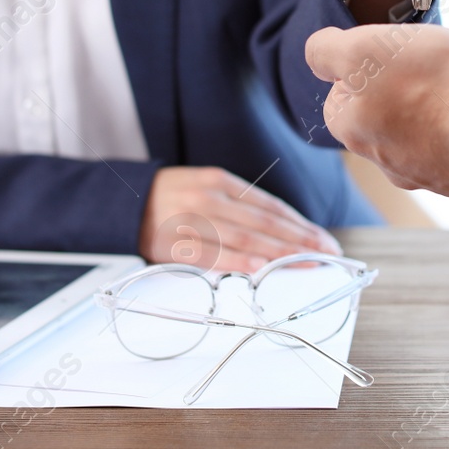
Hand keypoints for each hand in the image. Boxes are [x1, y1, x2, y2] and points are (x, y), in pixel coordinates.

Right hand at [139, 166, 342, 273]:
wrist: (120, 204)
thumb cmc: (171, 200)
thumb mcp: (205, 189)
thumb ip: (239, 207)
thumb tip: (282, 232)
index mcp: (219, 182)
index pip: (271, 207)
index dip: (301, 225)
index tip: (324, 240)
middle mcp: (209, 198)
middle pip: (265, 222)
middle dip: (301, 240)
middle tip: (327, 254)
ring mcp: (192, 220)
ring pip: (246, 238)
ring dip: (281, 252)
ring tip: (308, 262)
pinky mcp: (175, 243)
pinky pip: (213, 255)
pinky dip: (240, 261)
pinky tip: (263, 267)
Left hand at [307, 0, 448, 269]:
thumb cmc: (430, 88)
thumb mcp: (357, 52)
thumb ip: (327, 51)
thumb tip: (316, 53)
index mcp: (363, 134)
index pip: (341, 103)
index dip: (350, 71)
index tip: (369, 48)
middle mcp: (403, 153)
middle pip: (395, 98)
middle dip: (409, 60)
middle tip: (419, 35)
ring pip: (448, 94)